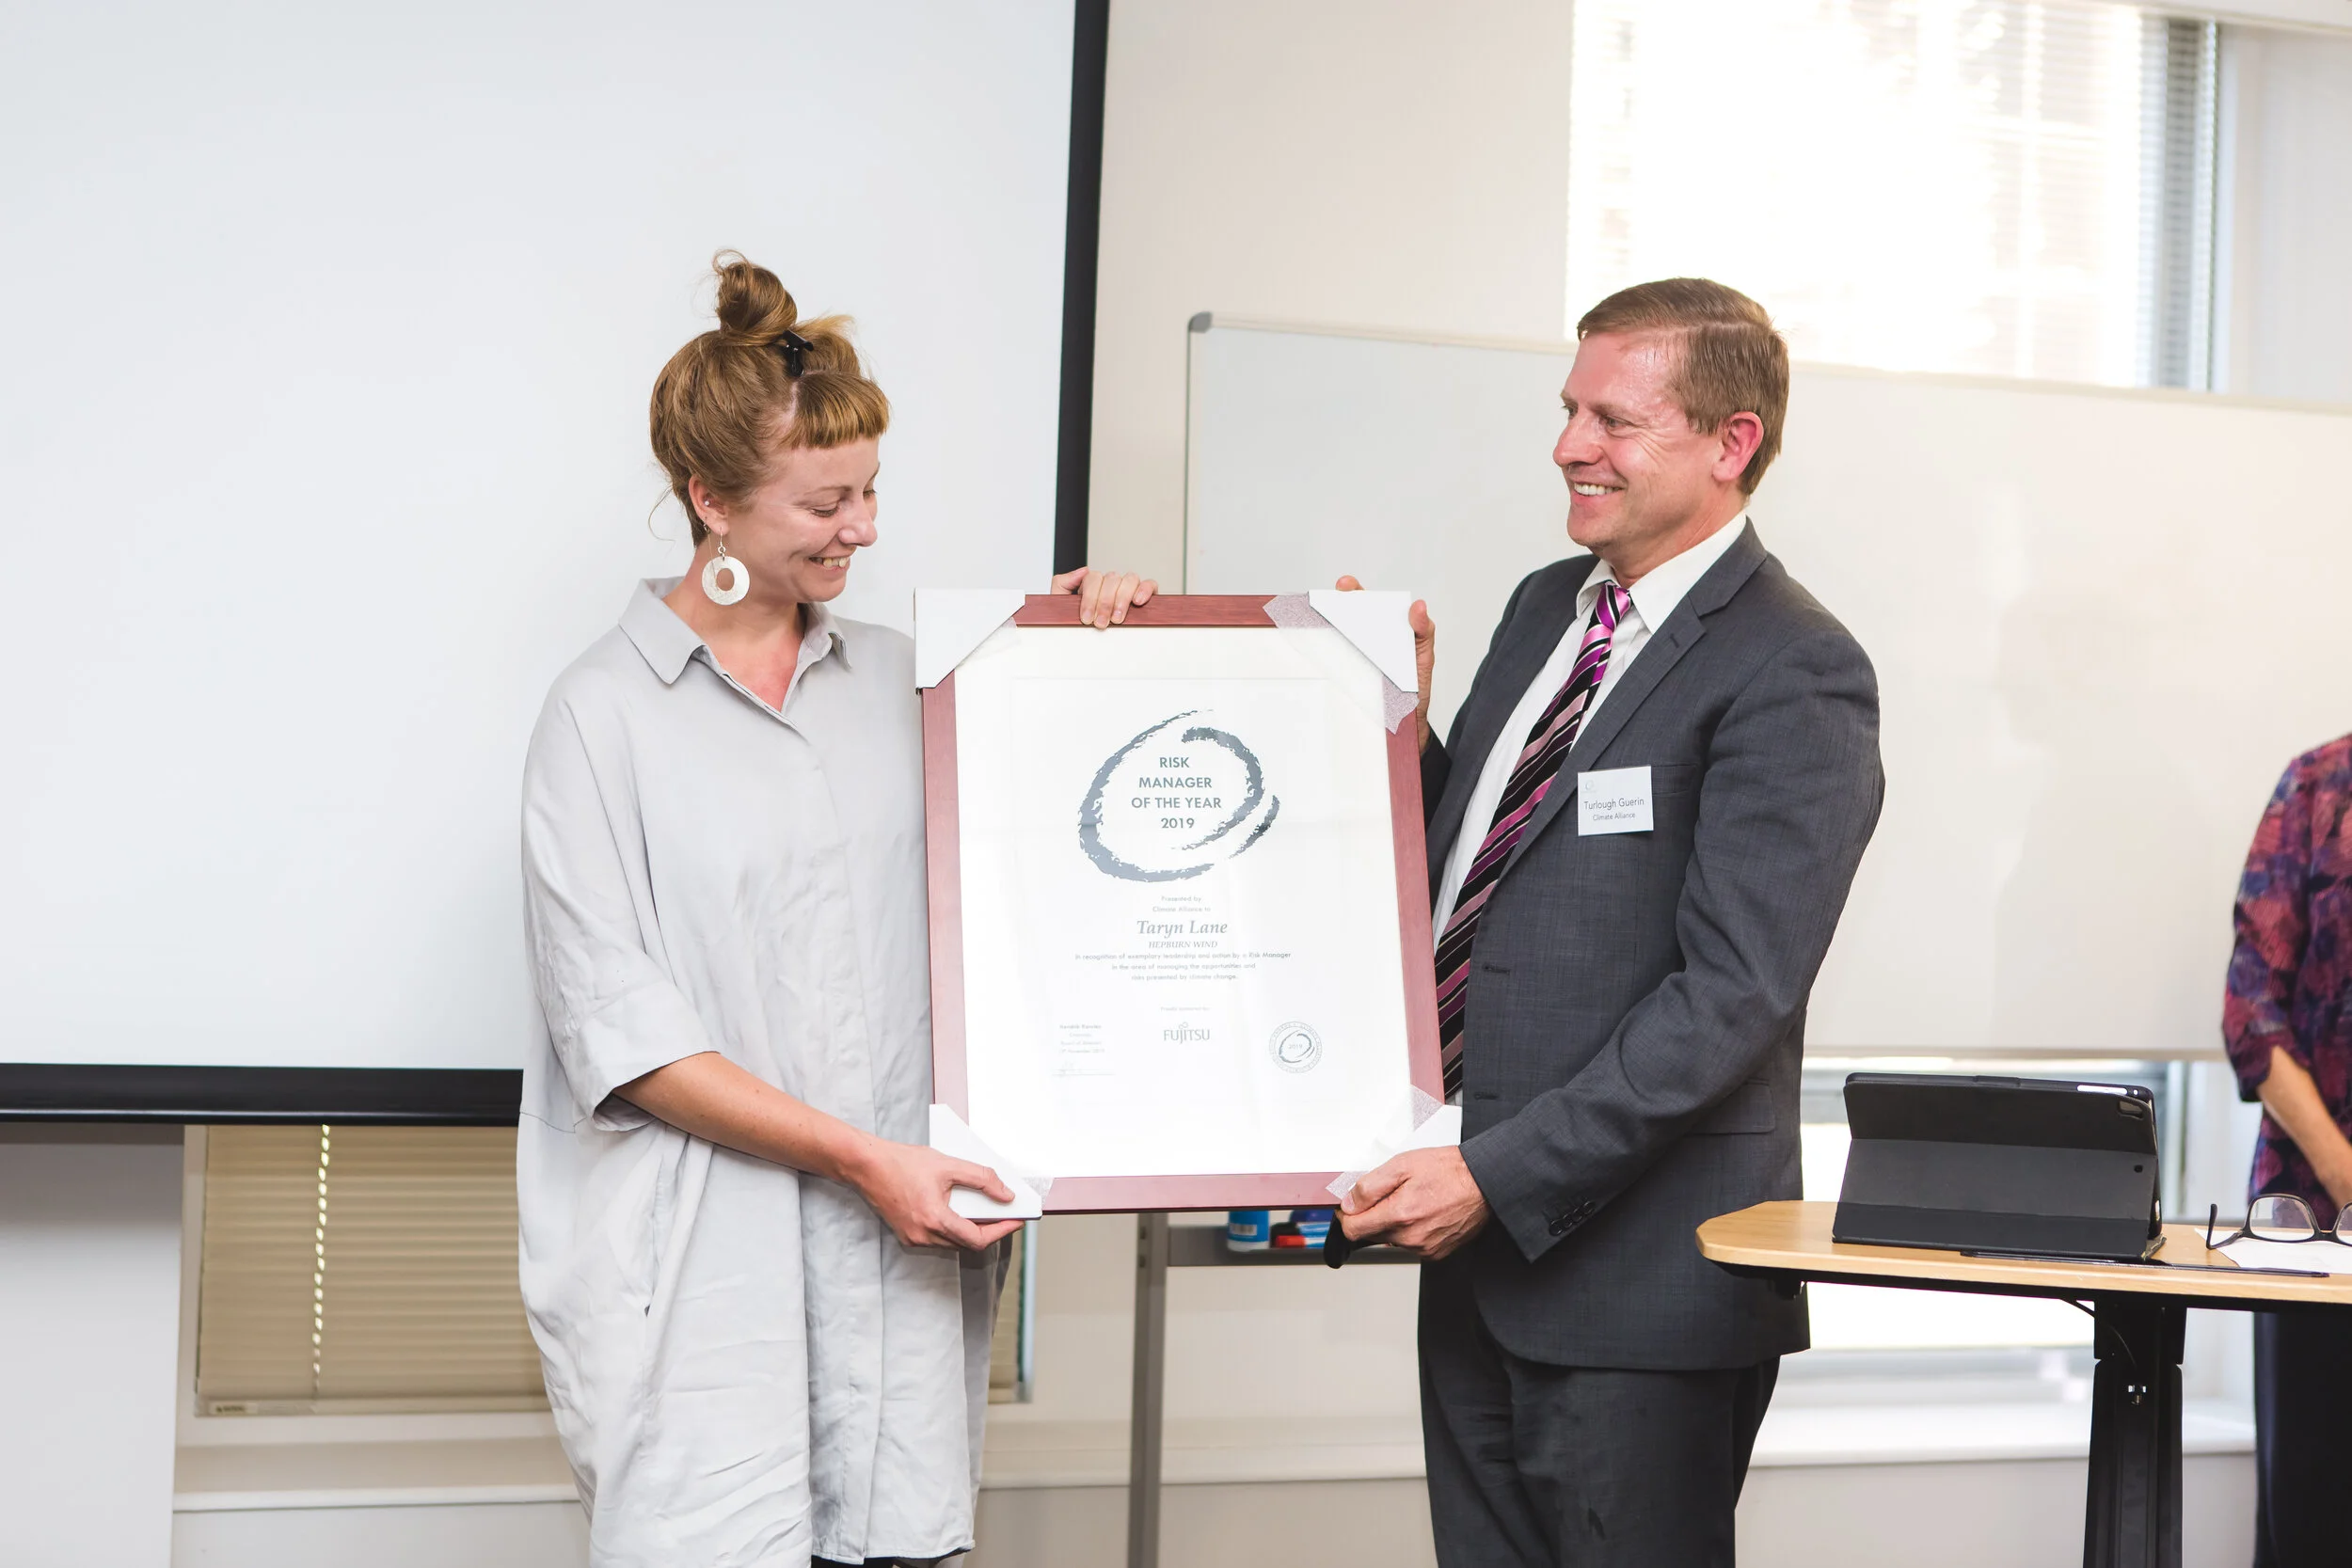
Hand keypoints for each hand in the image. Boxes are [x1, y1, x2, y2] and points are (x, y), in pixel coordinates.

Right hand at [848, 1137, 1026, 1251]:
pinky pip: (938, 1238)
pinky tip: (959, 1211)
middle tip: (1005, 1214)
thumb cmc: (901, 1163)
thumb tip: (1005, 1195)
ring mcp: (913, 1238)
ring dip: (970, 1230)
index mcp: (934, 1220)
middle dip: (989, 1230)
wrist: (866, 1166)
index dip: (1002, 1231)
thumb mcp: (948, 1165)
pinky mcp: (907, 1235)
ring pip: (953, 1242)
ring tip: (985, 1211)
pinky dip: (953, 1228)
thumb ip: (981, 1178)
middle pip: (967, 1243)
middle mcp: (923, 1235)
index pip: (978, 1239)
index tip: (1016, 1221)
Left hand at [1050, 566, 1157, 626]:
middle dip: (1105, 603)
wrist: (1085, 648)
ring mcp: (1128, 589)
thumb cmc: (1076, 626)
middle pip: (1111, 579)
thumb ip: (1062, 583)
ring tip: (1117, 618)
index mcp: (1092, 585)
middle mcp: (1111, 584)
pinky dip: (1144, 590)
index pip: (1094, 578)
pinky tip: (1137, 602)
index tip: (1086, 618)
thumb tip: (1083, 570)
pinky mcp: (1145, 595)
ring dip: (1122, 599)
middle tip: (1101, 623)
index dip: (1090, 597)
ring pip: (1129, 579)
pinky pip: (1149, 584)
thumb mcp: (1061, 605)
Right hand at [1334, 576, 1435, 750]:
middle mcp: (1362, 643)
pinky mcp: (1344, 680)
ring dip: (1322, 629)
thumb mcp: (1423, 655)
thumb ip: (1422, 631)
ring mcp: (1350, 661)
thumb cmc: (1416, 687)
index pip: (1364, 606)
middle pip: (1342, 619)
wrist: (1408, 724)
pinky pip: (1329, 667)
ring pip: (1331, 641)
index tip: (1345, 585)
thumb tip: (1418, 607)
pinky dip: (1319, 658)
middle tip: (1333, 597)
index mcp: (1381, 632)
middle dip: (1334, 604)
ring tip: (1320, 619)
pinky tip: (1314, 649)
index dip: (1352, 593)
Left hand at [1337, 1146, 1488, 1258]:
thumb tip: (1348, 1204)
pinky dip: (1412, 1230)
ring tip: (1414, 1200)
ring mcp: (1424, 1248)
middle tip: (1393, 1193)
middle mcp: (1410, 1238)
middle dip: (1374, 1215)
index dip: (1348, 1215)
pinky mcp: (1436, 1253)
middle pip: (1371, 1234)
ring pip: (1392, 1239)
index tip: (1352, 1206)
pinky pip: (1411, 1244)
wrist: (1483, 1183)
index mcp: (1399, 1215)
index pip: (1353, 1230)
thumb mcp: (1401, 1165)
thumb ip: (1369, 1187)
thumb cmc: (1448, 1171)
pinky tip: (1425, 1212)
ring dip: (1395, 1222)